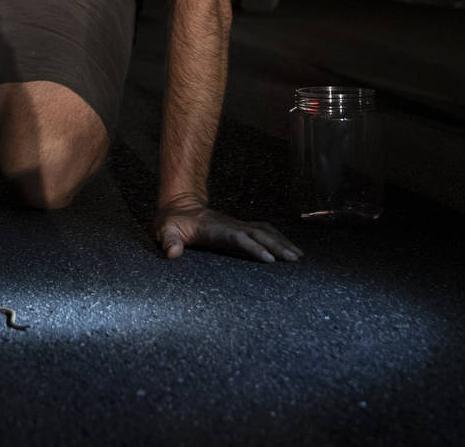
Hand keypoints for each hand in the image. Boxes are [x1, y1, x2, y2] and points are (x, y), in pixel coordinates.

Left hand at [155, 198, 302, 263]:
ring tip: (298, 256)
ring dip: (282, 242)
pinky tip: (288, 246)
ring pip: (265, 232)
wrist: (179, 205)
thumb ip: (169, 241)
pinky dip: (278, 238)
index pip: (239, 238)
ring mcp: (237, 226)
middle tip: (294, 259)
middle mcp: (231, 226)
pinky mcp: (240, 228)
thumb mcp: (165, 230)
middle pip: (259, 235)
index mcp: (216, 230)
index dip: (254, 248)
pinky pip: (264, 231)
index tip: (270, 259)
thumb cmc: (173, 222)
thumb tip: (172, 253)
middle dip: (277, 246)